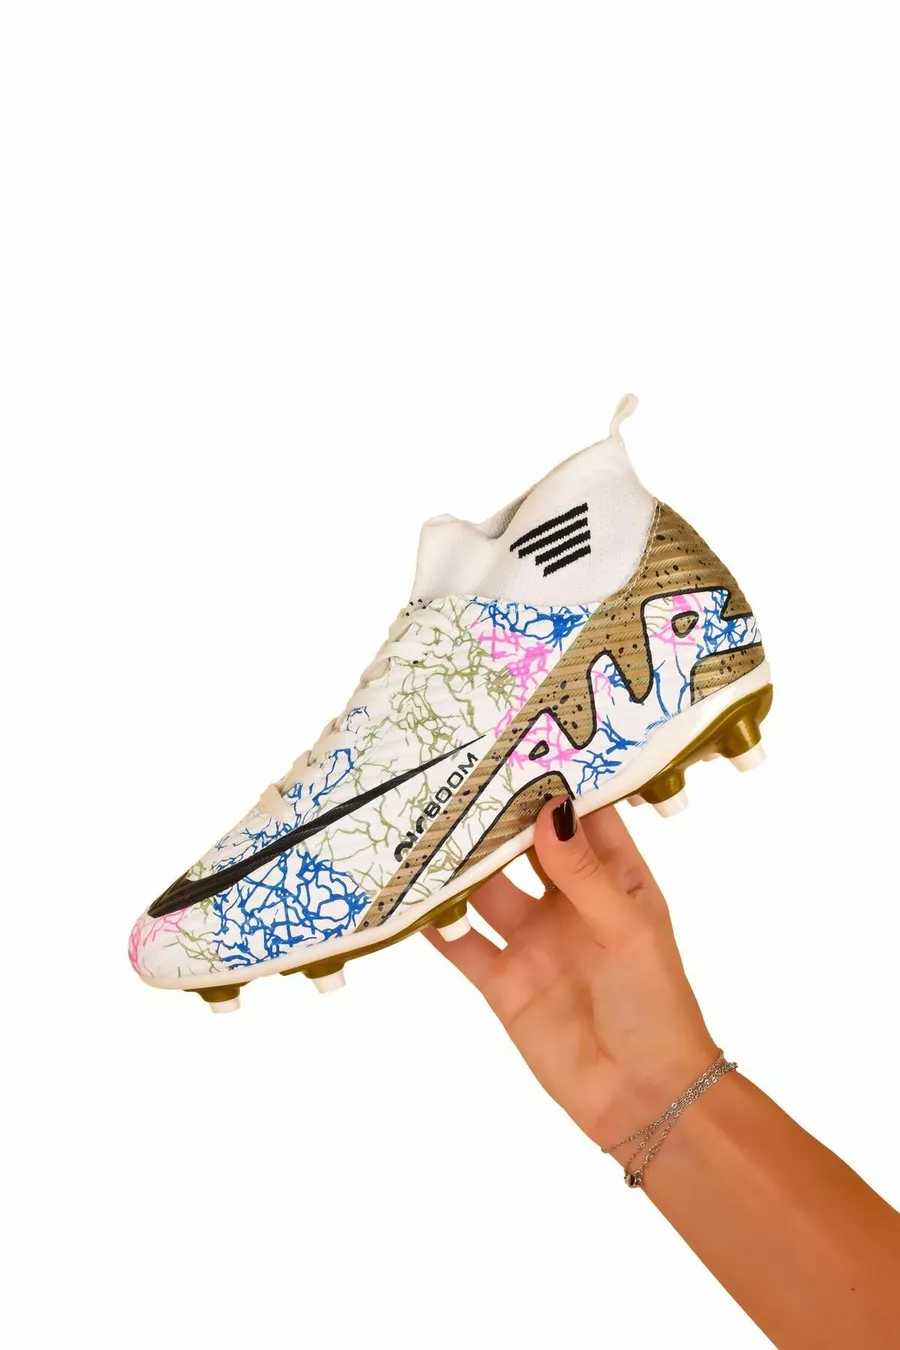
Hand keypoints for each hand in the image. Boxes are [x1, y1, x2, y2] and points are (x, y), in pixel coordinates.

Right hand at [426, 797, 718, 1147]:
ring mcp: (532, 940)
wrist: (642, 1098)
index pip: (582, 814)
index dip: (556, 779)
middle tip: (455, 772)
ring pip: (485, 888)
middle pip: (524, 845)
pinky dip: (435, 920)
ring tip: (420, 823)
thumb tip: (548, 810)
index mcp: (613, 878)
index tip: (521, 740)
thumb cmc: (656, 1004)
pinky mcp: (501, 980)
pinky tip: (406, 894)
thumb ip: (582, 873)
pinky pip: (461, 942)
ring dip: (458, 862)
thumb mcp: (626, 929)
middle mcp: (568, 901)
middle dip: (494, 814)